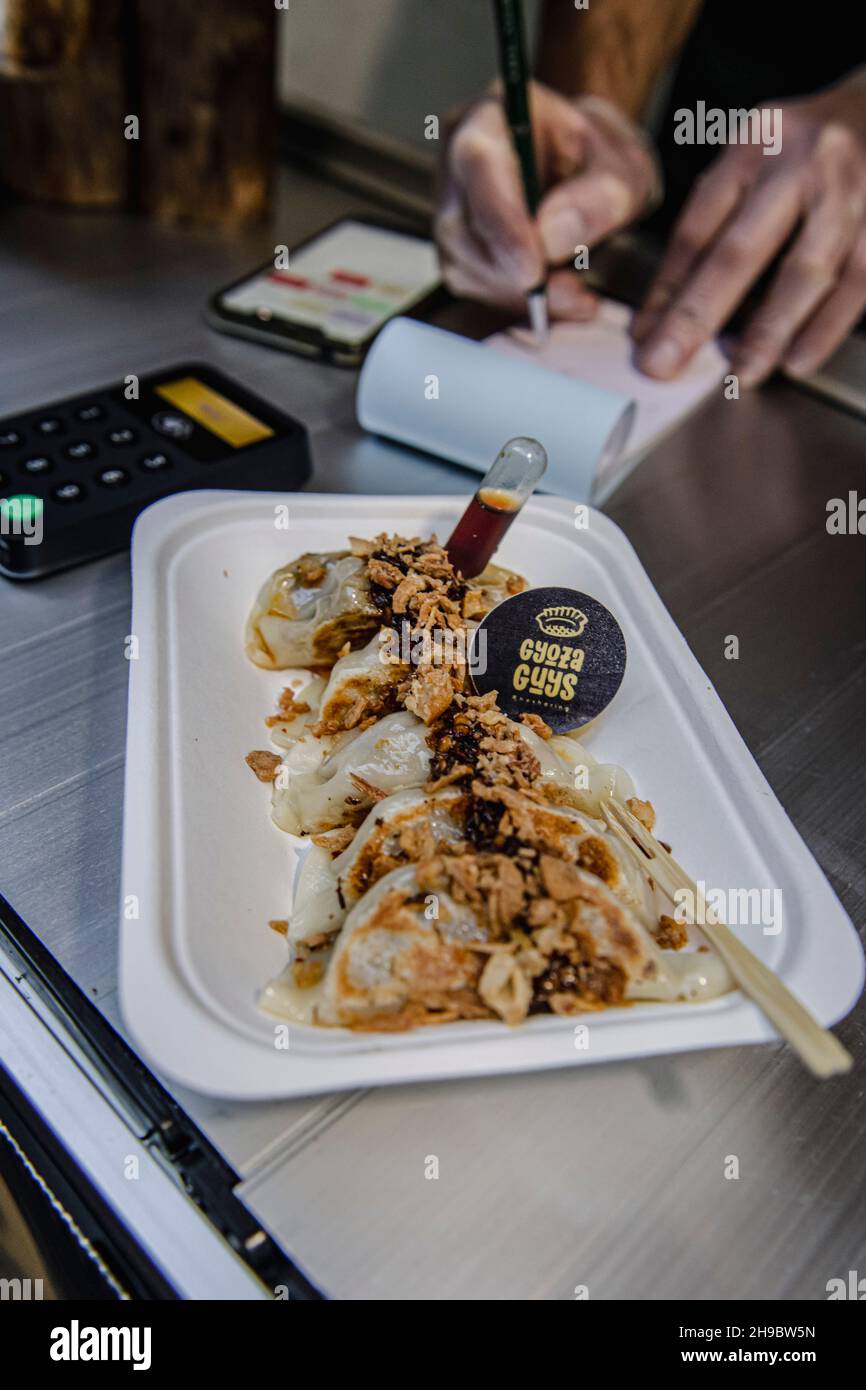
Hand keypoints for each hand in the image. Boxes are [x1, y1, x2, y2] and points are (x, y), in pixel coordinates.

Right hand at [434, 82, 660, 320]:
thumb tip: (550, 239)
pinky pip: (475, 287)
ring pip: (464, 266)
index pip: (479, 165)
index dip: (502, 223)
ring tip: (575, 296)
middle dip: (513, 272)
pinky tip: (557, 300)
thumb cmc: (601, 161)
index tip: (534, 272)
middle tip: (572, 294)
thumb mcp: (626, 169)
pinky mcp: (458, 249)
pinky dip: (517, 305)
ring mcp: (451, 207)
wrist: (588, 175)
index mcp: (494, 117)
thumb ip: (602, 196)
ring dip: (519, 295)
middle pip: (461, 227)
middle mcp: (458, 161)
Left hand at [634, 71, 865, 384]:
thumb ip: (713, 224)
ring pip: (806, 271)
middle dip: (698, 314)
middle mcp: (803, 161)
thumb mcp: (755, 160)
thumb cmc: (810, 149)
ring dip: (769, 330)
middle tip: (664, 363)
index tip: (644, 337)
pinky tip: (798, 359)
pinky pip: (858, 281)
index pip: (699, 226)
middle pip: (741, 249)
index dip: (667, 288)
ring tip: (741, 373)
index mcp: (755, 144)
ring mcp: (853, 189)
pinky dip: (825, 327)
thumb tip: (660, 314)